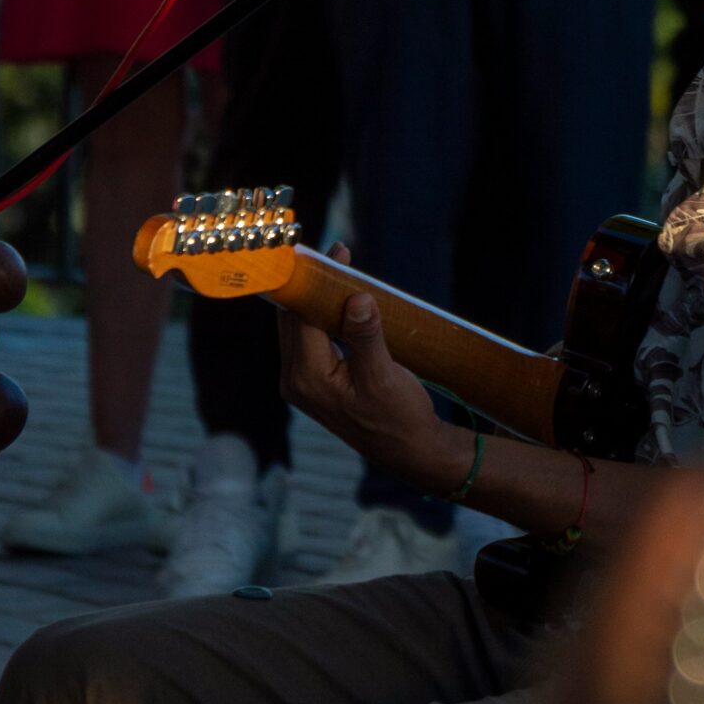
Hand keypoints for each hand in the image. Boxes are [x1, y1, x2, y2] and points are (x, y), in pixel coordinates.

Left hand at [278, 245, 466, 492]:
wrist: (410, 450)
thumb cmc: (399, 417)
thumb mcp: (384, 376)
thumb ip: (365, 337)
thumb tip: (356, 299)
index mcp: (307, 377)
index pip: (301, 316)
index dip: (316, 281)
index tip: (334, 252)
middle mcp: (295, 379)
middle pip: (293, 318)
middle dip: (312, 284)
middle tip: (337, 254)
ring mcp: (302, 382)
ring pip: (299, 327)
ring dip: (317, 299)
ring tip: (339, 269)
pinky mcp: (314, 382)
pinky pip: (310, 339)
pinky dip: (322, 316)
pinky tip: (339, 301)